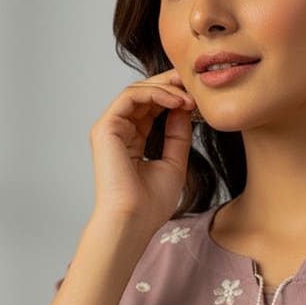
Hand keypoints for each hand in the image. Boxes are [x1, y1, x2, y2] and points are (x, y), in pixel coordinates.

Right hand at [89, 68, 196, 233]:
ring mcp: (110, 128)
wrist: (133, 221)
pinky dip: (155, 93)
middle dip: (171, 85)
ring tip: (190, 96)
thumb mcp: (174, 162)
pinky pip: (130, 97)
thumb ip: (178, 135)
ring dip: (166, 89)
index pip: (153, 107)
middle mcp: (119, 131)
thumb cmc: (150, 203)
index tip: (199, 97)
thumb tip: (185, 108)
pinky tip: (177, 101)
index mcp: (133, 140)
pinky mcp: (106, 128)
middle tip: (195, 83)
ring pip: (137, 91)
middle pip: (144, 94)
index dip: (174, 96)